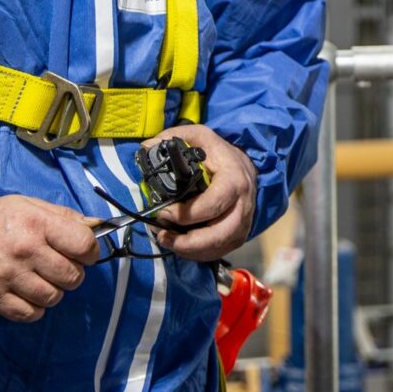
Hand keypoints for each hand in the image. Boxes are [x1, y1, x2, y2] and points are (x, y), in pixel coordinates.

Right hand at [0, 195, 97, 322]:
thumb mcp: (30, 205)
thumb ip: (65, 216)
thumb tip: (98, 227)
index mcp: (37, 224)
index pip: (83, 244)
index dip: (90, 251)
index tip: (84, 253)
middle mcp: (25, 250)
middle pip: (72, 276)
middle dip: (73, 273)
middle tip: (60, 267)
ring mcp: (8, 276)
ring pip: (53, 297)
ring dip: (54, 291)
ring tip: (42, 280)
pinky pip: (30, 314)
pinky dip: (35, 308)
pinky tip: (28, 294)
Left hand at [146, 124, 258, 262]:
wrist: (245, 166)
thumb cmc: (219, 154)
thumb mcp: (200, 136)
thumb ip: (174, 138)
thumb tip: (147, 147)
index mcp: (233, 180)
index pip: (212, 204)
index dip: (186, 214)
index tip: (163, 212)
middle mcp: (242, 205)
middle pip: (220, 234)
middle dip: (189, 242)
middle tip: (163, 236)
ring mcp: (243, 222)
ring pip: (220, 246)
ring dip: (191, 250)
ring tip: (168, 242)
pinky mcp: (239, 234)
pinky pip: (220, 251)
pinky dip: (199, 254)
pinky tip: (182, 247)